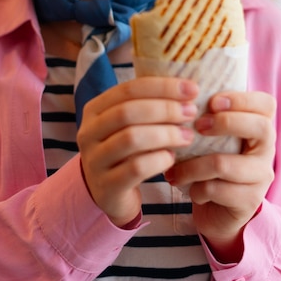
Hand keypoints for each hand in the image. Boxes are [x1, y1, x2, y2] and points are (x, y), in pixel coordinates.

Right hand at [77, 77, 198, 226]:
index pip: (128, 89)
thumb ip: (148, 104)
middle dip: (165, 109)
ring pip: (132, 138)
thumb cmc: (126, 151)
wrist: (109, 194)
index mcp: (94, 109)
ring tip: (187, 136)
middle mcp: (88, 132)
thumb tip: (188, 89)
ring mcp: (94, 160)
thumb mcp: (129, 124)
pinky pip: (136, 168)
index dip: (162, 87)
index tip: (192, 89)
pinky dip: (159, 159)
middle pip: (128, 112)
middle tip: (191, 112)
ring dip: (166, 134)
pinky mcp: (107, 185)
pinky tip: (172, 158)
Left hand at [164, 91, 275, 261]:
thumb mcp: (211, 137)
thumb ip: (206, 115)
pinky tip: (189, 189)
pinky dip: (196, 189)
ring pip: (225, 164)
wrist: (216, 210)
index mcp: (259, 126)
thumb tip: (177, 89)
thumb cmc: (209, 161)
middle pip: (260, 127)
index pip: (265, 104)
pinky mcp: (250, 201)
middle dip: (224, 123)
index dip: (241, 99)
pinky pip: (217, 190)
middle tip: (197, 127)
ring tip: (174, 170)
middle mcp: (267, 149)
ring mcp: (261, 176)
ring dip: (192, 166)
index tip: (212, 101)